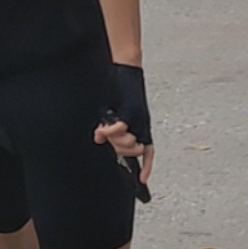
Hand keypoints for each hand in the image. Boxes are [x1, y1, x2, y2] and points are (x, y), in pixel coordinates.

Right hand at [97, 64, 153, 190]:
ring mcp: (138, 118)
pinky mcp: (131, 109)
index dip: (146, 167)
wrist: (126, 67)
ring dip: (114, 137)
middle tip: (107, 133)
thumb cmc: (120, 89)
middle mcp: (142, 125)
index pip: (148, 152)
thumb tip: (99, 138)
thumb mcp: (115, 112)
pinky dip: (113, 131)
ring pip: (126, 141)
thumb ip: (111, 129)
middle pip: (130, 150)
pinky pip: (122, 126)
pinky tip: (103, 132)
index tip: (142, 181)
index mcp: (142, 127)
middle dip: (117, 147)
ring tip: (108, 125)